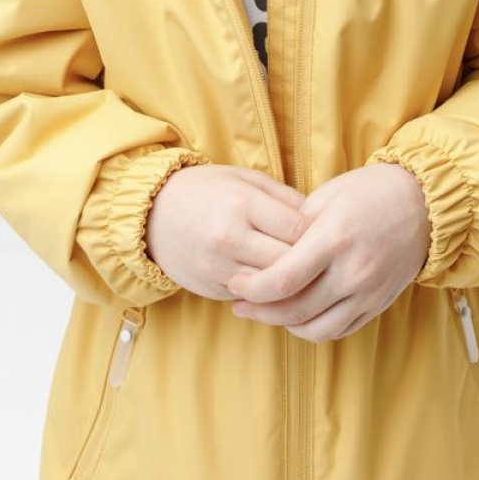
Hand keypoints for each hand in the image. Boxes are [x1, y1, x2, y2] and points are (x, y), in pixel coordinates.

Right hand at [145, 164, 311, 301]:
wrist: (151, 214)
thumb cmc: (206, 191)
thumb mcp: (245, 179)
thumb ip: (284, 197)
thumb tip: (320, 220)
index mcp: (242, 204)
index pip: (299, 229)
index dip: (320, 233)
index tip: (327, 232)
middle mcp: (229, 238)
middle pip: (290, 263)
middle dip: (312, 263)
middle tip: (324, 259)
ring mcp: (218, 267)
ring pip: (274, 288)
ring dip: (293, 285)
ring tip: (307, 275)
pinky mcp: (211, 288)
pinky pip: (254, 299)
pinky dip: (270, 295)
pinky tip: (280, 285)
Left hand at [225, 163, 431, 341]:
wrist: (424, 204)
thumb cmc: (369, 192)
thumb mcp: (326, 197)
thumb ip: (294, 229)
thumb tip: (264, 254)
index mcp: (335, 238)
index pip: (284, 279)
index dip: (253, 288)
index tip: (236, 284)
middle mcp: (354, 270)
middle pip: (295, 310)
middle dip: (260, 310)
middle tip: (240, 303)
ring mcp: (369, 292)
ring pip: (316, 329)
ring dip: (285, 325)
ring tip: (266, 312)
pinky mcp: (379, 303)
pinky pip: (339, 330)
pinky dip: (313, 329)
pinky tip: (297, 316)